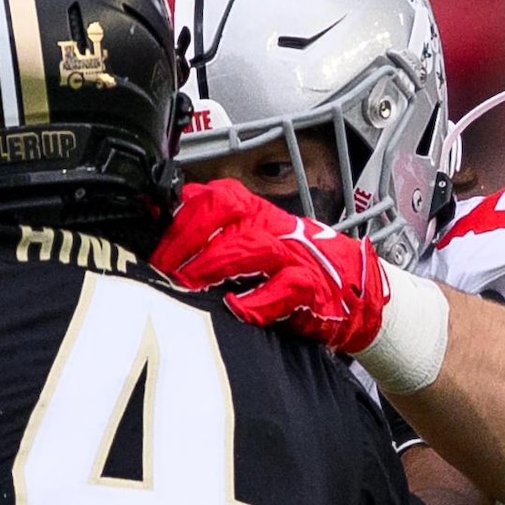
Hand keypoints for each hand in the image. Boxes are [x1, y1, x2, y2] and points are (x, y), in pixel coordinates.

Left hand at [156, 175, 396, 353]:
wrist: (352, 288)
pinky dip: (257, 301)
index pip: (209, 196)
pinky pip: (284, 288)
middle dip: (187, 238)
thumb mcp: (253, 240)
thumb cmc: (293, 267)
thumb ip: (212, 233)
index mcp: (252, 211)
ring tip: (188, 287)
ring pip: (249, 246)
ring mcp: (292, 254)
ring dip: (213, 266)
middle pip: (223, 210)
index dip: (176, 217)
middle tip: (163, 269)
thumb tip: (158, 225)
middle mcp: (270, 225)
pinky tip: (235, 309)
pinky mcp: (310, 287)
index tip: (152, 243)